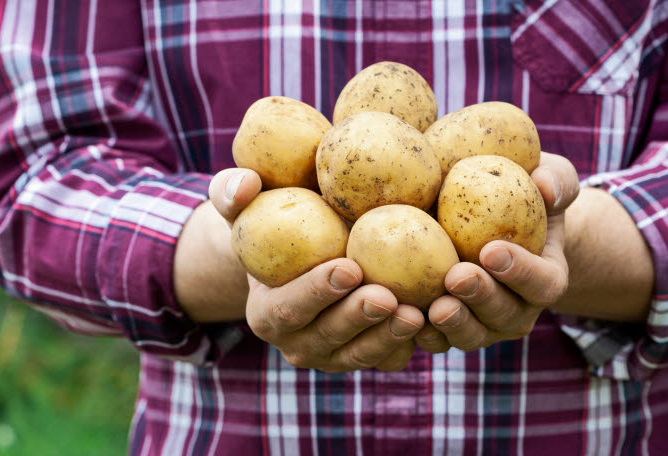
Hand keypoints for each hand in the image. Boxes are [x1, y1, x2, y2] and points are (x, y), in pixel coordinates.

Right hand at [208, 168, 424, 371]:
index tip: (349, 266)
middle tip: (386, 295)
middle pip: (328, 337)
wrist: (303, 259)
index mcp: (265, 314)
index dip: (316, 292)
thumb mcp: (246, 207)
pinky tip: (433, 322)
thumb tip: (245, 183)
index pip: (288, 307)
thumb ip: (233, 192)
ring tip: (417, 312)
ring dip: (388, 337)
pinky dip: (409, 344)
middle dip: (358, 319)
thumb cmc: (274, 224)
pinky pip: (388, 360)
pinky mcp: (365, 358)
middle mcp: (296, 344)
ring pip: (360, 355)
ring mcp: (332, 357)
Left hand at [415, 152, 580, 352]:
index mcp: (546, 278)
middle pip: (505, 315)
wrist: (485, 224)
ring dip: (454, 324)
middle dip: (481, 298)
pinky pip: (437, 341)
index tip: (492, 250)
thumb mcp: (545, 177)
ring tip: (434, 307)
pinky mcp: (449, 330)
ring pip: (472, 335)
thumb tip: (546, 185)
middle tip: (457, 276)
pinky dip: (421, 334)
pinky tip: (403, 317)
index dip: (521, 271)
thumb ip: (555, 179)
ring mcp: (484, 325)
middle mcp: (518, 310)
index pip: (542, 282)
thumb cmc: (519, 194)